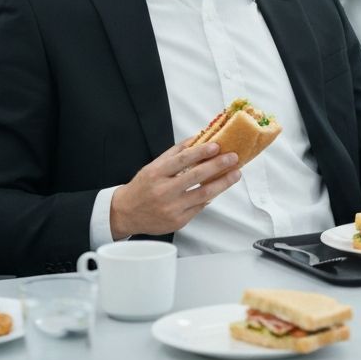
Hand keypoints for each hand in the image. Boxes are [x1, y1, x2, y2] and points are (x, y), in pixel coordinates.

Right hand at [109, 137, 241, 239]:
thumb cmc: (143, 187)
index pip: (182, 160)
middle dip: (218, 165)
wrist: (125, 214)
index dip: (201, 152)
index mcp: (156, 174)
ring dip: (223, 183)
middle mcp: (163, 191)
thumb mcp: (154, 166)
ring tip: (235, 173)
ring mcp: (171, 208)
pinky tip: (219, 188)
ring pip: (203, 193)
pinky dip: (211, 196)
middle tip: (233, 158)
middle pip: (196, 176)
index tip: (217, 146)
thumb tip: (198, 138)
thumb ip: (176, 152)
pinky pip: (199, 207)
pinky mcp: (177, 221)